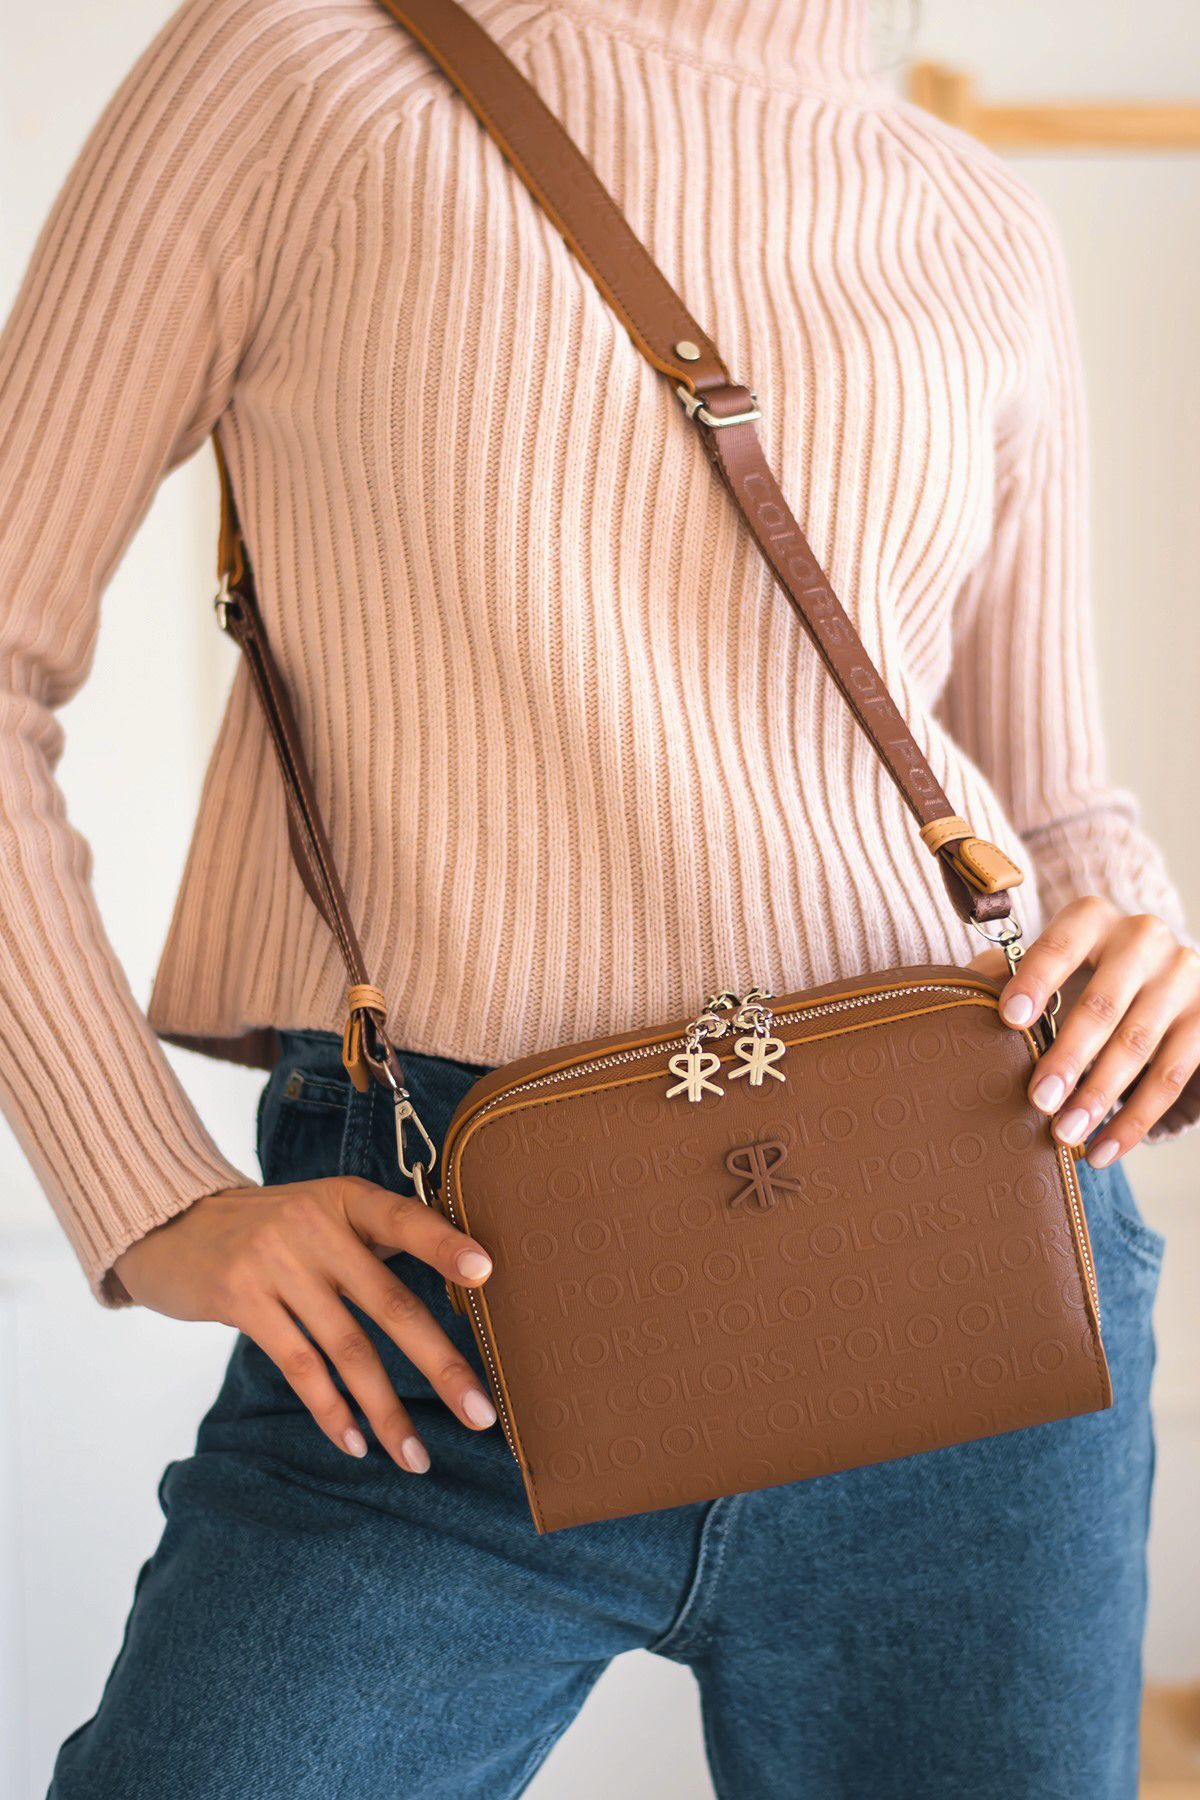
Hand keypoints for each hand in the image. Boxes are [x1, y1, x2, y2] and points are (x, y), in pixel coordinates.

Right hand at [112, 1178, 496, 1472]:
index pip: (404, 1219)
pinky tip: (356, 1442)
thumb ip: (374, 1237)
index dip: (443, 1245)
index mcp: (346, 1198)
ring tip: (416, 1456)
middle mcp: (315, 1226)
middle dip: (439, 1364)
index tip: (487, 1272)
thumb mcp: (323, 1211)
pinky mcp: (242, 1300)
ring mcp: (276, 1264)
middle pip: (389, 1302)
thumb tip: (460, 1274)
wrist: (173, 1225)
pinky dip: (331, 1409)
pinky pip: (299, 1365)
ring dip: (386, 1410)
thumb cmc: (269, 1226)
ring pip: (347, 1348)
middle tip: (479, 1412)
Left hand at [969, 896, 1199, 1166]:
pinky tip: (1103, 1150)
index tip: (1009, 1019)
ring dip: (1099, 1096)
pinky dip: (1135, 1120)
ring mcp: (1182, 976)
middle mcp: (1143, 937)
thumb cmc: (1079, 973)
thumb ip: (1009, 977)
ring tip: (1066, 1134)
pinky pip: (1172, 1076)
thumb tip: (957, 1007)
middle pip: (1103, 1003)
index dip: (1036, 981)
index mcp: (1092, 917)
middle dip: (1068, 1057)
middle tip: (1037, 1100)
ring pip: (1139, 1045)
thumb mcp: (1049, 963)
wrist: (1160, 973)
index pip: (1061, 945)